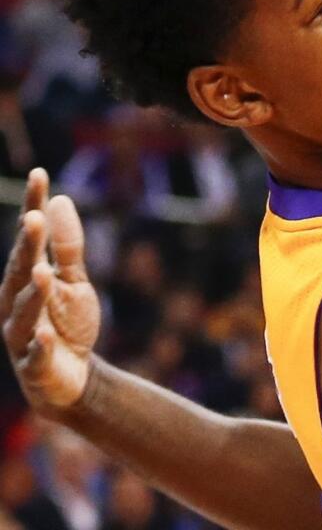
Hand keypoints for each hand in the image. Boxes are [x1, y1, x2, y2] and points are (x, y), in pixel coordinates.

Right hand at [2, 170, 100, 413]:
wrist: (73, 377)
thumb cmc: (67, 324)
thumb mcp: (75, 281)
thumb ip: (67, 246)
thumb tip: (59, 200)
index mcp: (25, 279)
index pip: (28, 239)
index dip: (32, 207)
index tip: (40, 174)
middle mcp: (16, 303)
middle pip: (20, 271)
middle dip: (26, 247)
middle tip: (33, 218)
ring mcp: (23, 335)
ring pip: (25, 311)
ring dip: (34, 293)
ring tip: (44, 272)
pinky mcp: (36, 365)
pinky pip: (36, 354)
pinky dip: (41, 345)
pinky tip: (46, 335)